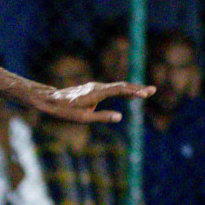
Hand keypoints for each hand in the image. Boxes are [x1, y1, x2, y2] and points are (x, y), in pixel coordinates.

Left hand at [31, 82, 153, 123]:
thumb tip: (120, 117)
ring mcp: (96, 87)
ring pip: (117, 86)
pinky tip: (130, 94)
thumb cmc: (66, 111)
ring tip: (146, 92)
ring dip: (132, 89)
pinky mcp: (94, 89)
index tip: (146, 93)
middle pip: (121, 86)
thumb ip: (102, 117)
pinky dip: (123, 90)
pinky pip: (112, 89)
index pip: (119, 90)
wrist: (52, 100)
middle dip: (137, 89)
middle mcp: (97, 87)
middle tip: (152, 90)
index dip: (133, 91)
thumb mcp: (83, 118)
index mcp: (96, 93)